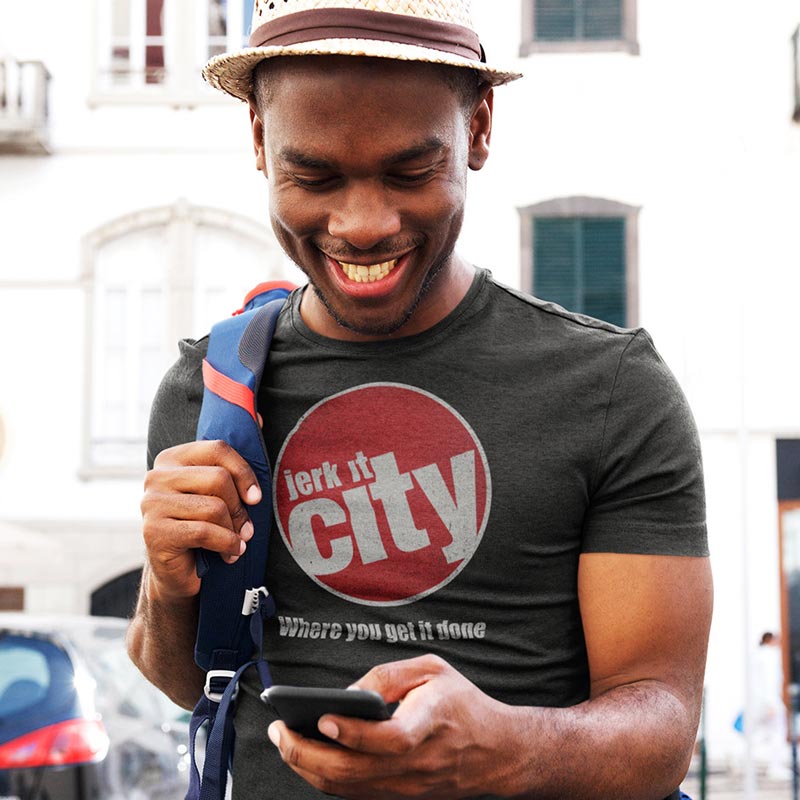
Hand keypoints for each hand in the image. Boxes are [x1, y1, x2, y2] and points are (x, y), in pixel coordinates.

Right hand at [140, 440, 261, 600]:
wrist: (179, 572)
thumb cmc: (205, 525)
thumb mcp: (219, 492)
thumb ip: (233, 459)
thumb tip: (259, 416)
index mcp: (172, 459)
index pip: (217, 449)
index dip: (244, 473)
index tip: (256, 497)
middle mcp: (156, 476)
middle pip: (218, 479)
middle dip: (240, 508)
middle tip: (246, 528)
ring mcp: (151, 504)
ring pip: (214, 507)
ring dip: (234, 531)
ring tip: (237, 543)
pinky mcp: (154, 532)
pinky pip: (205, 532)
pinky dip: (227, 545)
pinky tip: (230, 554)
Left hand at [267, 655, 519, 798]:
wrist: (497, 751)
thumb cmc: (463, 703)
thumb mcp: (432, 669)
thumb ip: (389, 676)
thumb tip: (347, 693)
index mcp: (430, 725)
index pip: (390, 739)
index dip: (354, 733)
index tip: (324, 716)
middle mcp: (416, 764)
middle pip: (355, 772)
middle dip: (307, 753)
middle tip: (280, 729)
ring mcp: (407, 788)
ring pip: (347, 788)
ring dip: (308, 767)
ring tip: (284, 740)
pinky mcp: (399, 797)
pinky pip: (354, 794)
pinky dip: (325, 779)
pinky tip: (307, 756)